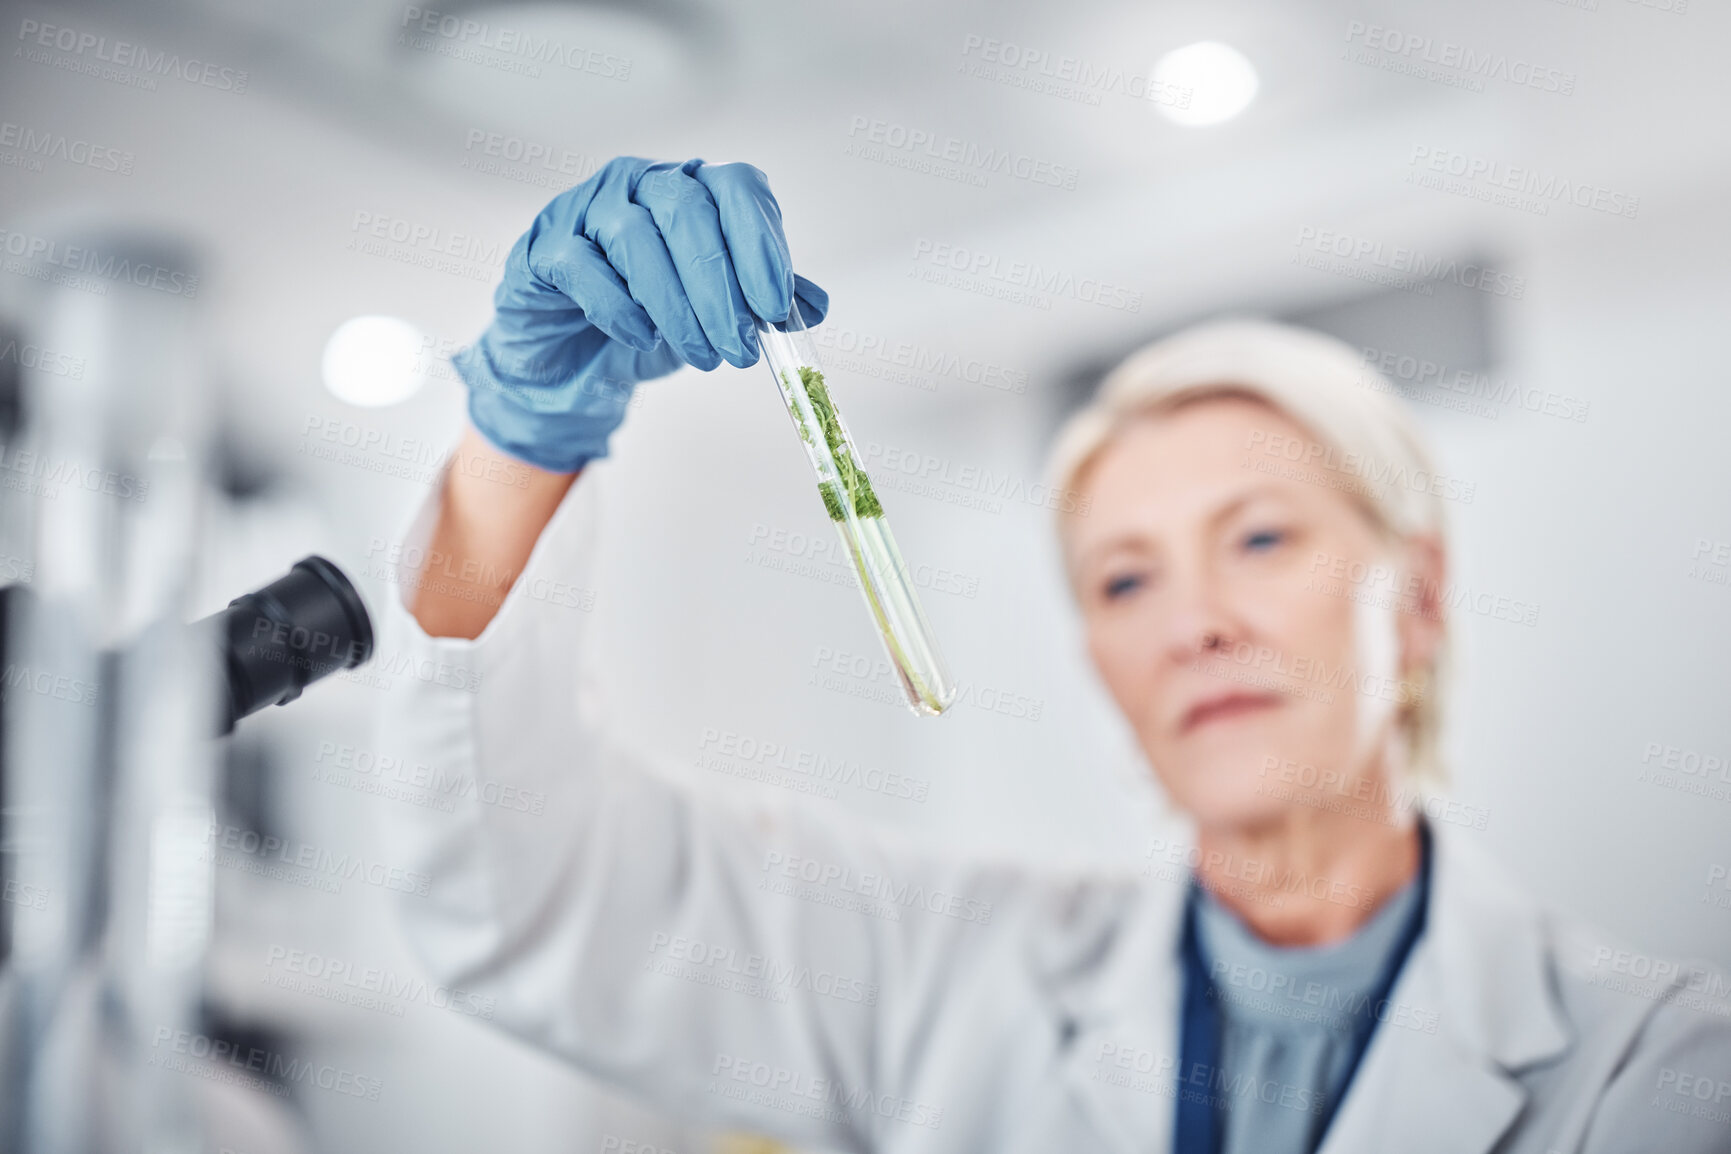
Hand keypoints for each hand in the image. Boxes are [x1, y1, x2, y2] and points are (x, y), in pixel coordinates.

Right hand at [456, 156, 828, 472]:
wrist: (572, 350)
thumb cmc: (651, 315)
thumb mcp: (717, 309)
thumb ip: (763, 298)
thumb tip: (815, 305)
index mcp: (693, 185)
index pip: (736, 188)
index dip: (761, 243)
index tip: (776, 307)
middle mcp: (640, 182)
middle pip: (687, 211)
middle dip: (722, 288)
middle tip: (742, 349)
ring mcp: (587, 208)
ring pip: (635, 238)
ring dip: (677, 306)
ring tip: (703, 356)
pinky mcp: (546, 246)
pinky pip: (582, 265)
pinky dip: (618, 307)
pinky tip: (644, 339)